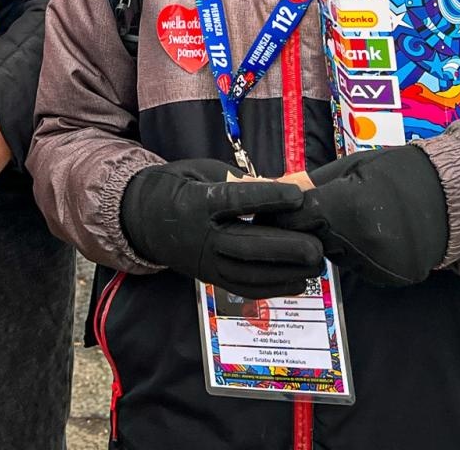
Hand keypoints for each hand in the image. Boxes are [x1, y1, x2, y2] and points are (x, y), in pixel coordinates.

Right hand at [119, 159, 322, 298]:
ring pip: (248, 273)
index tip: (298, 196)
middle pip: (246, 245)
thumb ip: (236, 180)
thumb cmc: (177, 187)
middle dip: (285, 247)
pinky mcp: (211, 278)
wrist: (142, 220)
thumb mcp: (201, 171)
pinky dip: (273, 288)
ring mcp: (205, 262)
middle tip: (317, 245)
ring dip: (285, 272)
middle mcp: (200, 237)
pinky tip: (298, 282)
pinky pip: (244, 287)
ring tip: (315, 265)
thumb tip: (276, 187)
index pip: (235, 200)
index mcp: (196, 203)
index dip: (268, 198)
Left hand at [263, 145, 448, 286]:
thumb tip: (266, 188)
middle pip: (312, 241)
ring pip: (334, 256)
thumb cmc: (397, 173)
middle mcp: (361, 244)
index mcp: (347, 210)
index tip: (281, 209)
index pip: (296, 220)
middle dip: (310, 227)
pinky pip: (357, 267)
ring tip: (358, 218)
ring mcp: (378, 266)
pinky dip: (357, 253)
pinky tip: (373, 235)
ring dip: (334, 241)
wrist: (451, 196)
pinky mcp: (390, 278)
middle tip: (328, 209)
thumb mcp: (352, 167)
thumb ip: (310, 185)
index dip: (285, 214)